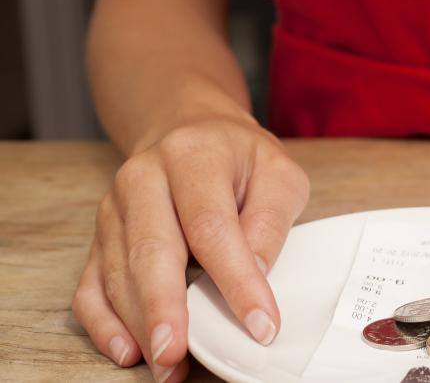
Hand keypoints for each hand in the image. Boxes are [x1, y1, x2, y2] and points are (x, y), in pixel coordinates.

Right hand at [72, 114, 309, 381]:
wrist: (190, 130)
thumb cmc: (239, 158)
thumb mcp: (278, 173)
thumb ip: (270, 219)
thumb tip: (256, 272)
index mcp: (192, 155)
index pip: (212, 226)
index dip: (236, 279)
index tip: (260, 323)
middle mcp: (143, 179)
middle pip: (150, 251)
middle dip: (165, 309)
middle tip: (178, 354)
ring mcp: (114, 210)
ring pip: (118, 274)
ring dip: (140, 325)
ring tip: (167, 365)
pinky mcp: (100, 237)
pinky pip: (90, 286)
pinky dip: (105, 323)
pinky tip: (127, 350)